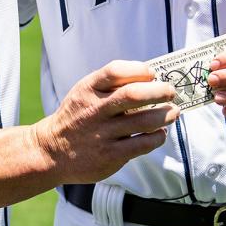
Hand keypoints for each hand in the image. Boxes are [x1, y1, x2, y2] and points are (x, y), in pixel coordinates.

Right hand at [32, 60, 178, 182]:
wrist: (52, 150)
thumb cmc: (77, 116)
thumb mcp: (84, 93)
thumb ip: (110, 85)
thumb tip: (150, 79)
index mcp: (88, 89)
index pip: (115, 71)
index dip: (139, 69)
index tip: (152, 73)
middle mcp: (95, 109)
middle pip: (133, 95)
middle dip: (159, 91)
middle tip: (171, 92)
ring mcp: (103, 133)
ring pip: (143, 121)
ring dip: (165, 115)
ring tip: (173, 112)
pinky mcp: (110, 155)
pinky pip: (142, 144)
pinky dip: (157, 137)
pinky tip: (160, 133)